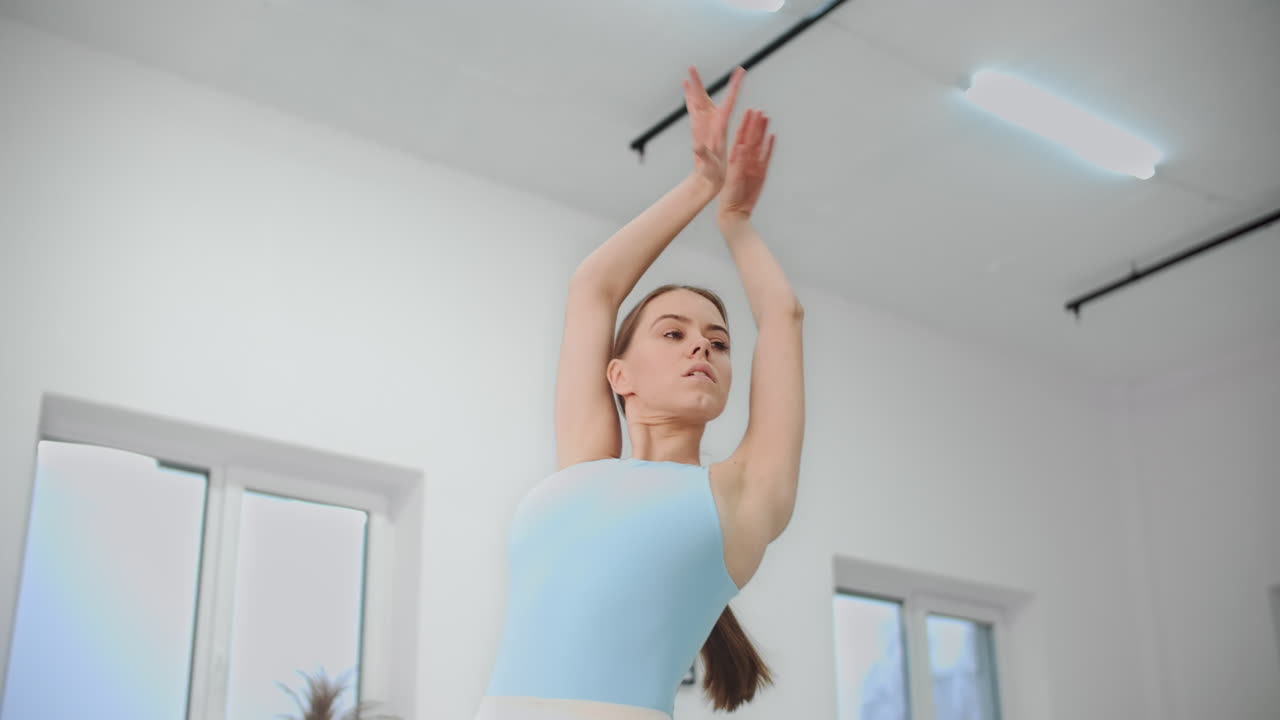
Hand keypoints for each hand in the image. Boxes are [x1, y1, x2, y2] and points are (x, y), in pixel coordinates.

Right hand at [685, 65, 744, 188]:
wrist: (711, 177)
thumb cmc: (714, 172)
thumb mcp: (710, 164)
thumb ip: (704, 154)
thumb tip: (696, 147)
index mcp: (720, 126)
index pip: (729, 101)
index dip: (735, 86)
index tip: (741, 71)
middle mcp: (713, 121)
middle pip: (705, 97)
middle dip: (699, 82)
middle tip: (692, 65)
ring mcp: (705, 123)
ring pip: (698, 100)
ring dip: (694, 86)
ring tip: (689, 71)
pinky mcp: (698, 127)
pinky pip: (693, 107)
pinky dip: (689, 96)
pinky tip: (686, 86)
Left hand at [718, 108, 774, 222]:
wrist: (735, 210)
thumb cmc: (729, 196)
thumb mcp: (733, 178)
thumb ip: (738, 162)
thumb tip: (741, 146)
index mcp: (735, 158)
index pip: (741, 136)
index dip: (745, 123)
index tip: (749, 111)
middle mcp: (744, 158)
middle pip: (752, 137)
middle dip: (756, 124)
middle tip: (760, 110)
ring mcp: (754, 164)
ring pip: (760, 144)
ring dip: (763, 131)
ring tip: (766, 118)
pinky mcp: (761, 172)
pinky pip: (767, 156)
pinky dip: (769, 146)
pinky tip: (772, 136)